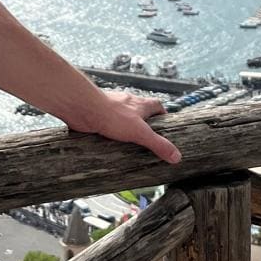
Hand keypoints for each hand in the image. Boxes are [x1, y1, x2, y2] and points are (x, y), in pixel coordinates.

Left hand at [64, 89, 182, 165]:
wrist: (83, 107)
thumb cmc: (112, 114)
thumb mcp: (140, 132)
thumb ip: (158, 144)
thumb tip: (176, 156)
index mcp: (140, 104)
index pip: (157, 105)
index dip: (163, 114)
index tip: (166, 126)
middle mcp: (127, 104)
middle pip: (140, 111)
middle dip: (144, 125)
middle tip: (148, 141)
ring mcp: (112, 109)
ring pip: (123, 118)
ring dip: (126, 129)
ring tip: (129, 146)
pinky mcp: (99, 116)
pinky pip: (108, 125)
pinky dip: (110, 133)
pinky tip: (110, 144)